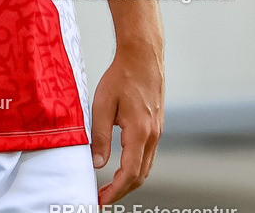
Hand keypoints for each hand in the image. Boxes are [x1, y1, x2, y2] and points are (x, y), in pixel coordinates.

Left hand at [91, 41, 164, 204]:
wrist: (142, 55)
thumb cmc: (122, 76)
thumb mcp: (103, 104)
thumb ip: (100, 136)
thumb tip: (98, 164)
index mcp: (140, 132)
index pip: (130, 174)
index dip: (116, 191)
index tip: (101, 199)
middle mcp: (153, 135)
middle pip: (140, 175)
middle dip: (122, 190)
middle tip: (103, 196)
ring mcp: (157, 131)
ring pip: (146, 166)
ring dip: (129, 179)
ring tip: (110, 185)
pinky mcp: (156, 125)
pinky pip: (148, 153)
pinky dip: (136, 166)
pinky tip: (122, 164)